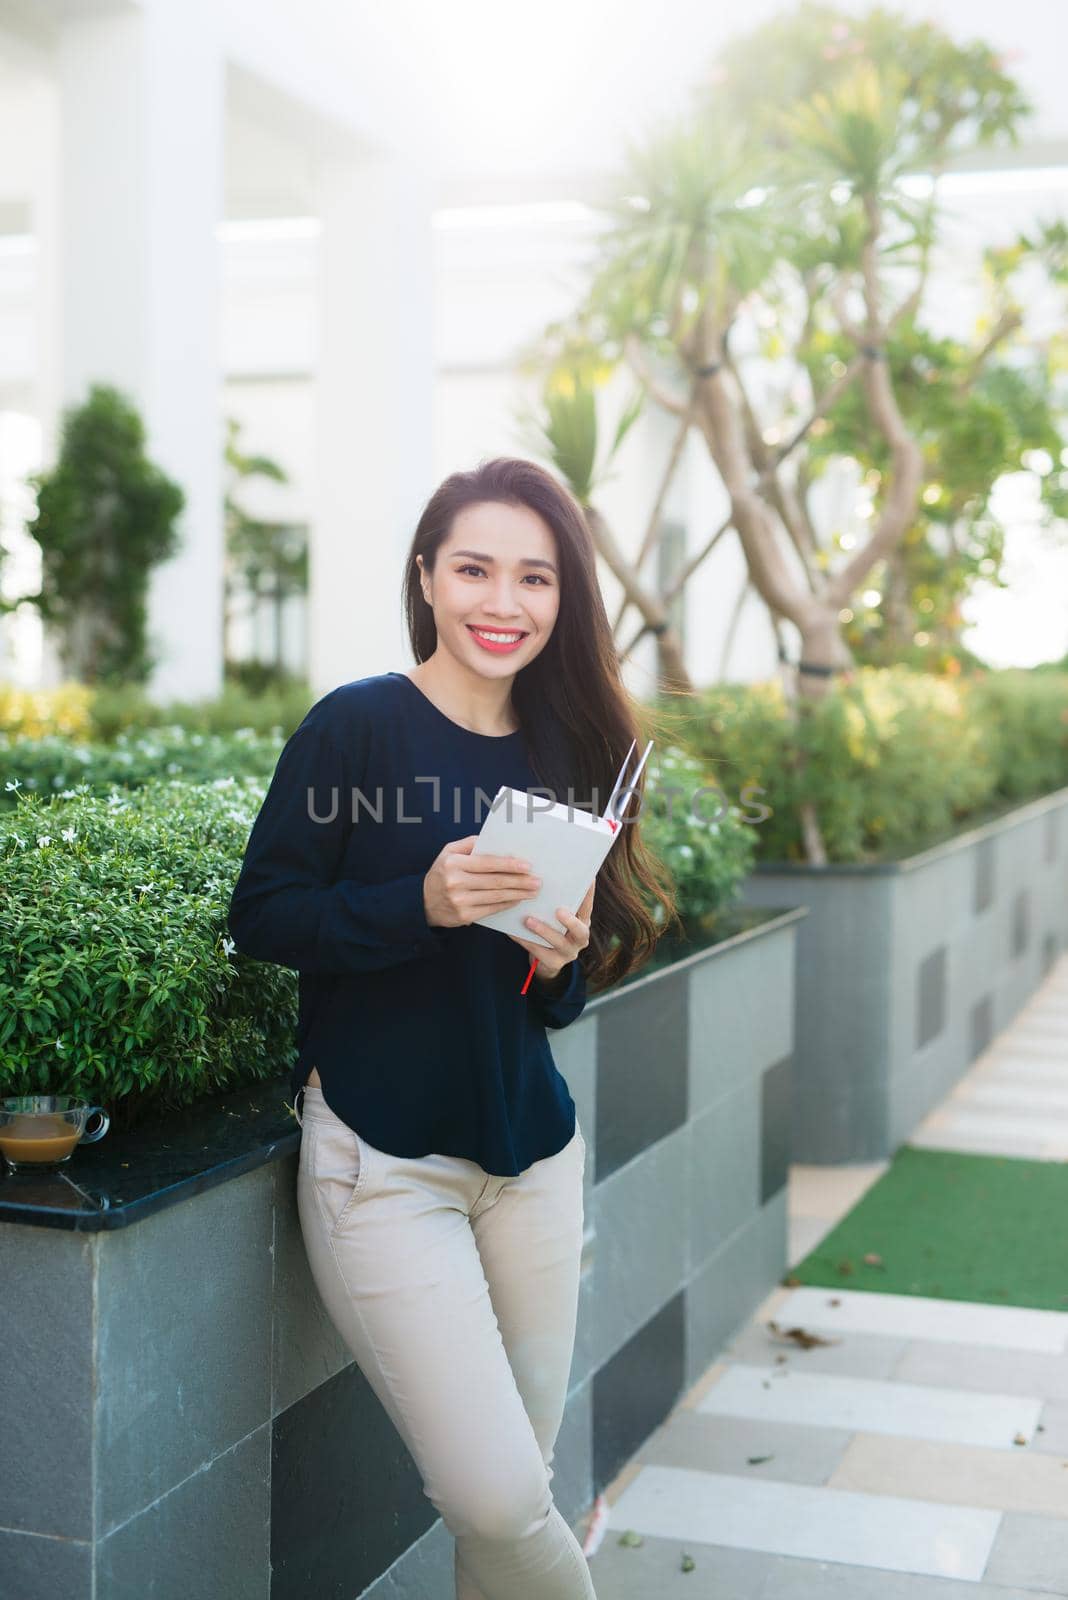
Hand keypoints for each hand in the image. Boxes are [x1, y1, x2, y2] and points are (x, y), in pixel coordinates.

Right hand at [423, 834, 542, 928]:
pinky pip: (491, 909)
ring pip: (496, 896)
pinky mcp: (464, 916)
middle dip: (519, 881)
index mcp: (453, 863)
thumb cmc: (441, 873)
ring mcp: (460, 901)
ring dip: (518, 894)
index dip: (509, 864)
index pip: (487, 863)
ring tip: (533, 891)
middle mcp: (456, 882)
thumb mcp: (448, 852)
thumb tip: (493, 840)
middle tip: (537, 881)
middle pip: (495, 881)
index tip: (527, 865)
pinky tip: (517, 900)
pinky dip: (507, 904)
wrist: (422, 902)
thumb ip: (470, 844)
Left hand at [508, 877, 594, 979]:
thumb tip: (542, 878)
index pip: (587, 908)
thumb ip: (556, 903)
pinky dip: (525, 941)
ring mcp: (568, 953)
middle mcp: (579, 939)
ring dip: (543, 931)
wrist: (545, 961)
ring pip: (558, 943)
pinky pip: (538, 952)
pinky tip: (513, 932)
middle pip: (580, 931)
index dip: (589, 895)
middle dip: (570, 921)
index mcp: (582, 923)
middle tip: (559, 911)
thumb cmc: (551, 929)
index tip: (588, 880)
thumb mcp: (556, 917)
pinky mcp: (553, 963)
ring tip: (529, 920)